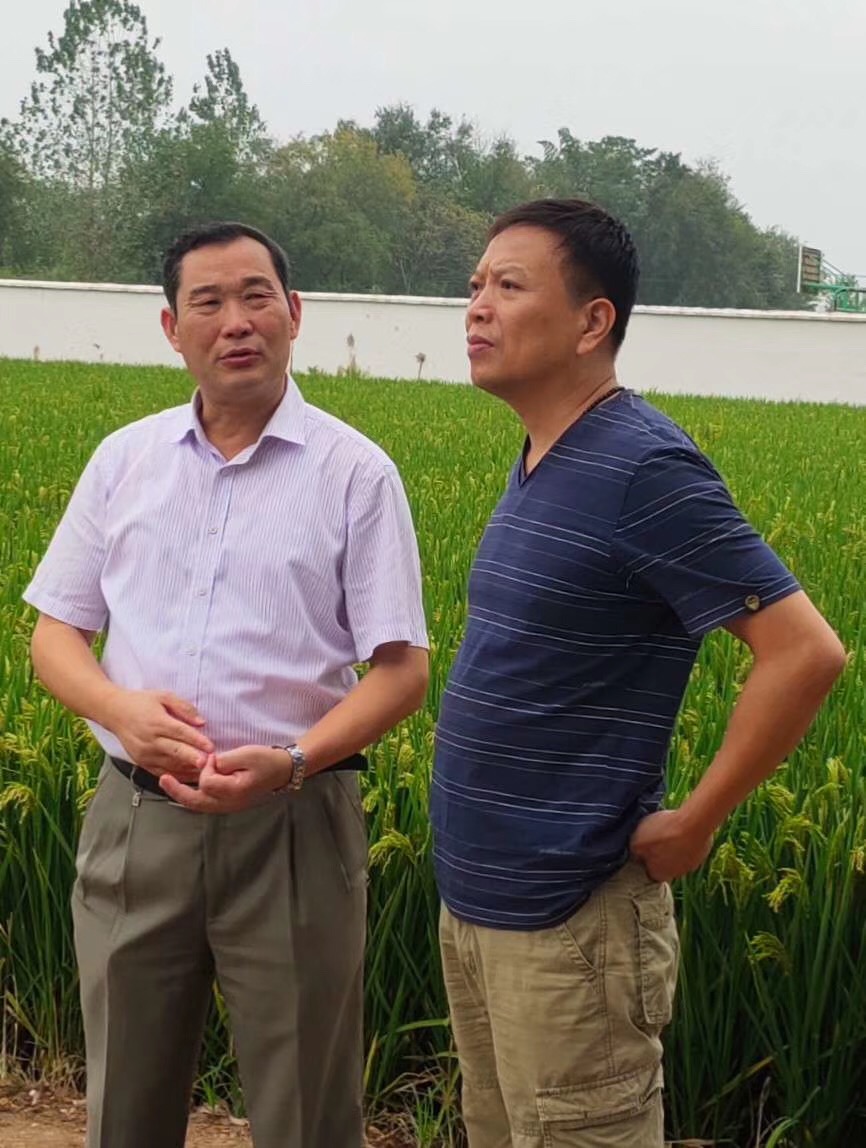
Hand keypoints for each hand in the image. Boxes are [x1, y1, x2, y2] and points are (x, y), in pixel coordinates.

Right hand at [100, 689, 213, 779]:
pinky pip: (162, 772)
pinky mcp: (142, 763)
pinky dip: (177, 776)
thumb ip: (183, 708)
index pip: (180, 732)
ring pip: (170, 765)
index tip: (211, 747)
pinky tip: (191, 776)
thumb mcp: (163, 696)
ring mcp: (145, 754)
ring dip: (188, 769)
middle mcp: (150, 740)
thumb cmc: (141, 703)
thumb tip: (201, 722)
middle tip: (208, 764)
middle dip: (192, 758)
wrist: (114, 712)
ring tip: (206, 773)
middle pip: (175, 751)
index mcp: (157, 722)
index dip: (196, 740)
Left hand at [159, 745, 293, 812]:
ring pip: (198, 805)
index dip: (206, 766)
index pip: (207, 782)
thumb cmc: (266, 761)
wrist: (283, 771)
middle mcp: (229, 803)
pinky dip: (192, 796)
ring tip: (169, 784)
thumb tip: (208, 763)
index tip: (214, 755)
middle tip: (163, 779)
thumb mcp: (247, 754)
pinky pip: (205, 804)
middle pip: (196, 802)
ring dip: (182, 795)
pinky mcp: (228, 804)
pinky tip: (185, 788)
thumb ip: (225, 760)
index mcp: (234, 791)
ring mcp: (228, 806)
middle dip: (177, 791)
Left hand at [629, 809, 713, 882]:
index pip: (648, 872)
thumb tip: (634, 856)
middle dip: (659, 852)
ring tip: (669, 829)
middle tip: (655, 837)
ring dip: (673, 845)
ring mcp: (692, 864)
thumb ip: (634, 852)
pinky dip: (685, 838)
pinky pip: (690, 846)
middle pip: (664, 865)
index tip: (642, 848)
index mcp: (659, 874)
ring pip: (678, 856)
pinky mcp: (702, 852)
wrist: (694, 823)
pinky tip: (682, 826)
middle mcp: (676, 874)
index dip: (644, 859)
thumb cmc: (663, 834)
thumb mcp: (637, 841)